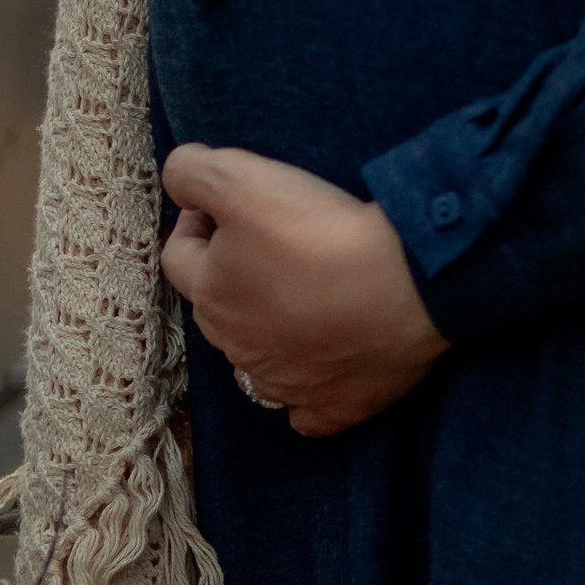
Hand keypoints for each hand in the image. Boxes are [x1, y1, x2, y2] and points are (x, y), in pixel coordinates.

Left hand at [159, 144, 448, 439]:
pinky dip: (304, 394)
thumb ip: (191, 172)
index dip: (195, 221)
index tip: (227, 202)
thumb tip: (177, 179)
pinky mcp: (331, 409)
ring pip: (255, 360)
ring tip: (304, 293)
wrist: (407, 284)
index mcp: (212, 296)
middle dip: (231, 272)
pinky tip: (318, 370)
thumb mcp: (241, 178)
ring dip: (267, 328)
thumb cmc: (321, 231)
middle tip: (273, 239)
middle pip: (217, 307)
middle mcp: (238, 349)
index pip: (178, 257)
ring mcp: (284, 385)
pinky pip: (303, 412)